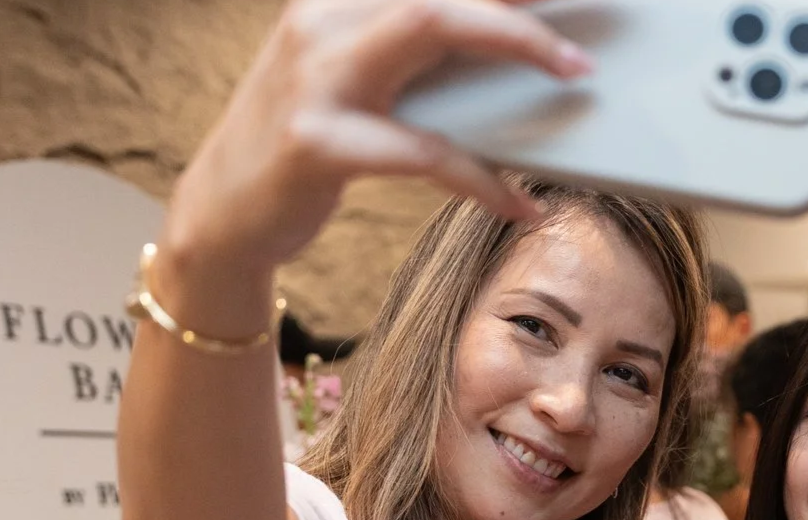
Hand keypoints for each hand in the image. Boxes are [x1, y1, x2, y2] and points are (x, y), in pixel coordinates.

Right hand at [162, 0, 592, 281]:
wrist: (223, 214)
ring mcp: (314, 75)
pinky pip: (423, 150)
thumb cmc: (312, 145)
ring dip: (517, 47)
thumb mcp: (359, 81)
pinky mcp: (315, 143)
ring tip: (576, 74)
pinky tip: (521, 203)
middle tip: (584, 23)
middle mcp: (321, 18)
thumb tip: (517, 44)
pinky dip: (482, 177)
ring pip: (430, 28)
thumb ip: (417, 54)